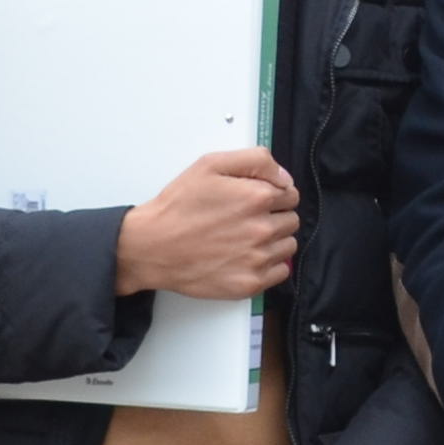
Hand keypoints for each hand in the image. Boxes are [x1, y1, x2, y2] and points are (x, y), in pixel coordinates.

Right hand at [112, 149, 301, 302]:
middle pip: (291, 220)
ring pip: (288, 246)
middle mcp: (262, 228)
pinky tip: (247, 257)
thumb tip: (285, 177)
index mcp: (257, 197)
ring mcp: (258, 258)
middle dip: (274, 217)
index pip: (290, 194)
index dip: (274, 195)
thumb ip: (255, 161)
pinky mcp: (250, 283)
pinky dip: (269, 265)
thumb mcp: (210, 165)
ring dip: (274, 241)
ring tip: (245, 239)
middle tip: (246, 220)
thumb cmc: (178, 207)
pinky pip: (281, 272)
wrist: (151, 247)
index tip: (256, 201)